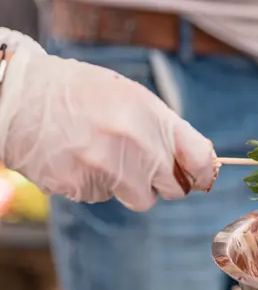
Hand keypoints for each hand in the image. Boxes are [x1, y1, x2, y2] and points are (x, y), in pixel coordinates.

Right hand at [0, 39, 216, 209]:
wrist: (22, 96)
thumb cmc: (80, 92)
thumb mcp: (132, 96)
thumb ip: (163, 128)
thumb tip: (191, 161)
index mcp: (155, 118)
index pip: (199, 158)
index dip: (203, 172)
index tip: (200, 177)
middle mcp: (138, 146)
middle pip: (173, 188)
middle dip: (163, 181)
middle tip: (143, 165)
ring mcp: (110, 169)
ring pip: (139, 197)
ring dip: (128, 185)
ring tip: (103, 156)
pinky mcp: (82, 187)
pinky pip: (103, 196)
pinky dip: (96, 184)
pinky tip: (78, 159)